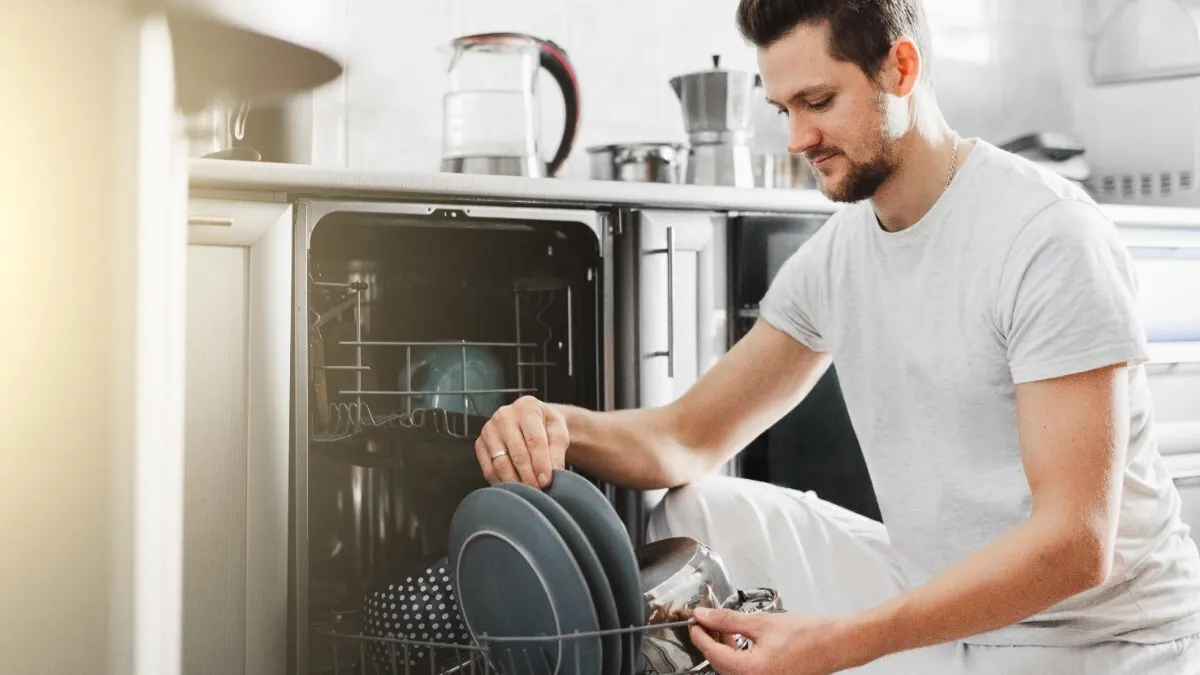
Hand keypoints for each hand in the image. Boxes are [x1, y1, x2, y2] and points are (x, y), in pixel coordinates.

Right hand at [475, 396, 568, 487]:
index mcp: (526, 407)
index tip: (546, 481)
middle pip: (516, 453)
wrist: (533, 421)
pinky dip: (501, 482)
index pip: (534, 440)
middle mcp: (504, 415)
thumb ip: (557, 451)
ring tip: (528, 491)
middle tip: (538, 490)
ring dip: (515, 482)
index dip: (540, 463)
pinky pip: (488, 469)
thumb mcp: (559, 432)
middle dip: (528, 476)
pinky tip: (514, 488)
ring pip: (500, 463)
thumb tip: (553, 472)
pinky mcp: (480, 444)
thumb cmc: (547, 426)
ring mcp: (489, 429)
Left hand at [689, 608, 866, 674]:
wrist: (835, 643)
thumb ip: (727, 620)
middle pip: (719, 663)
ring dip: (723, 647)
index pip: (712, 653)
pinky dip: (737, 654)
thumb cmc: (807, 635)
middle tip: (705, 621)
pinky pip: (744, 670)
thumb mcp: (760, 622)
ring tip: (723, 626)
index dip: (700, 635)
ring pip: (731, 667)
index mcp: (750, 671)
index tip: (693, 621)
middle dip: (710, 641)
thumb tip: (704, 616)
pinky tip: (738, 637)